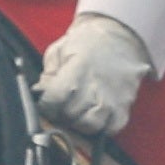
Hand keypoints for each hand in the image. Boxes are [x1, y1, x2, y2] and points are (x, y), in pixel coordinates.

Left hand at [32, 14, 149, 137]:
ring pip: (90, 127)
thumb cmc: (86, 42)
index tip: (46, 102)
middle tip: (60, 107)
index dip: (46, 105)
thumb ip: (48, 73)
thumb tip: (39, 92)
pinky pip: (111, 130)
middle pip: (70, 116)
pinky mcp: (125, 106)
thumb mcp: (59, 49)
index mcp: (78, 70)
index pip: (55, 100)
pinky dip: (100, 129)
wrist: (120, 35)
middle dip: (60, 115)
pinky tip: (94, 117)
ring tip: (76, 113)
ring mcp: (113, 99)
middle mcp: (96, 87)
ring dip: (79, 124)